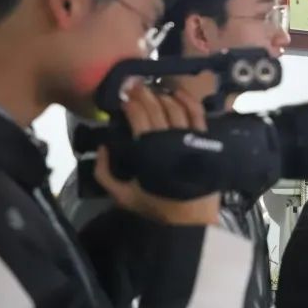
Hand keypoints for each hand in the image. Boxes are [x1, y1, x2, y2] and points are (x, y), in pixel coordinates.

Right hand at [94, 83, 220, 225]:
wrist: (190, 220)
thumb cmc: (156, 207)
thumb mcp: (122, 196)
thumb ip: (105, 172)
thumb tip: (103, 146)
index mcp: (148, 151)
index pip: (138, 116)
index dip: (130, 103)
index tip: (122, 98)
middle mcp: (169, 140)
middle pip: (156, 108)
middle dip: (143, 94)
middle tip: (134, 86)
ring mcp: (189, 138)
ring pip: (175, 107)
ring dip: (163, 95)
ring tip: (153, 90)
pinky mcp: (205, 141)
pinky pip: (198, 114)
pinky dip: (188, 100)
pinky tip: (178, 93)